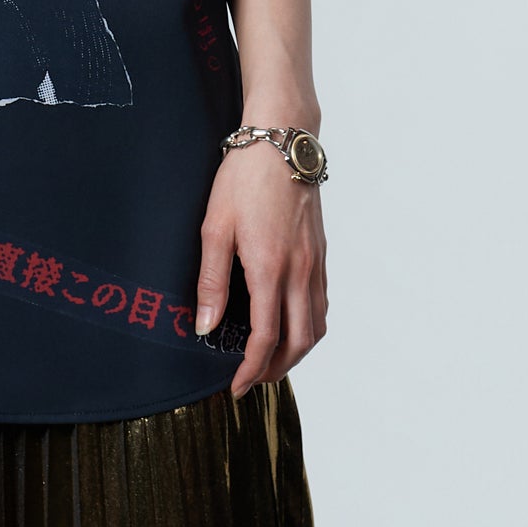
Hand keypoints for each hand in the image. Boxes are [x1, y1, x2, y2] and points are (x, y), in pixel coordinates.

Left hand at [194, 139, 327, 395]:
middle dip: (277, 369)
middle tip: (252, 377)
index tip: (236, 386)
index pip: (265, 339)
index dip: (250, 370)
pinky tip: (290, 321)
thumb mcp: (214, 226)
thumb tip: (205, 327)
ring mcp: (315, 262)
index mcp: (270, 269)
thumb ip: (211, 281)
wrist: (281, 140)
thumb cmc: (244, 177)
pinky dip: (309, 325)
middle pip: (299, 343)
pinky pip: (322, 302)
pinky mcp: (320, 251)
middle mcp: (300, 271)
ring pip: (317, 326)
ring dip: (297, 352)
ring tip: (271, 357)